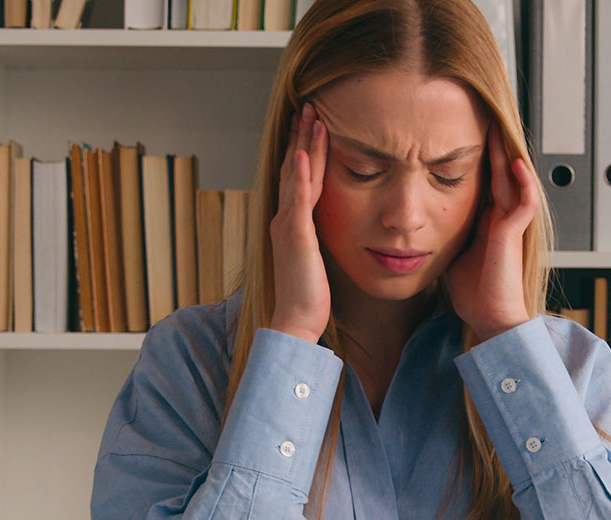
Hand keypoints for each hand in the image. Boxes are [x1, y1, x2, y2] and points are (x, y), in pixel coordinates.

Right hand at [270, 103, 330, 343]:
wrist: (294, 322)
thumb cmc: (308, 298)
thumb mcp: (315, 261)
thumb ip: (317, 241)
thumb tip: (325, 233)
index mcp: (291, 224)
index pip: (297, 178)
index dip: (302, 150)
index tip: (312, 125)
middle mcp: (285, 219)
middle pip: (293, 168)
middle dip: (301, 136)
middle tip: (310, 107)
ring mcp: (289, 225)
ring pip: (296, 176)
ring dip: (303, 144)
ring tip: (311, 116)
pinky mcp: (296, 236)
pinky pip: (298, 199)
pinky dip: (299, 174)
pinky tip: (301, 154)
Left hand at [446, 123, 538, 342]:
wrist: (490, 319)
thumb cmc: (474, 294)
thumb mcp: (452, 253)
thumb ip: (445, 234)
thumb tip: (422, 223)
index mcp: (486, 221)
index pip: (483, 180)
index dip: (476, 158)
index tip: (461, 136)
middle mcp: (500, 218)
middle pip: (498, 173)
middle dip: (491, 147)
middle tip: (482, 117)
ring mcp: (509, 225)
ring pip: (513, 180)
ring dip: (506, 154)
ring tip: (498, 128)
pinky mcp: (514, 235)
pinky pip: (524, 203)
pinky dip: (522, 183)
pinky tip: (515, 163)